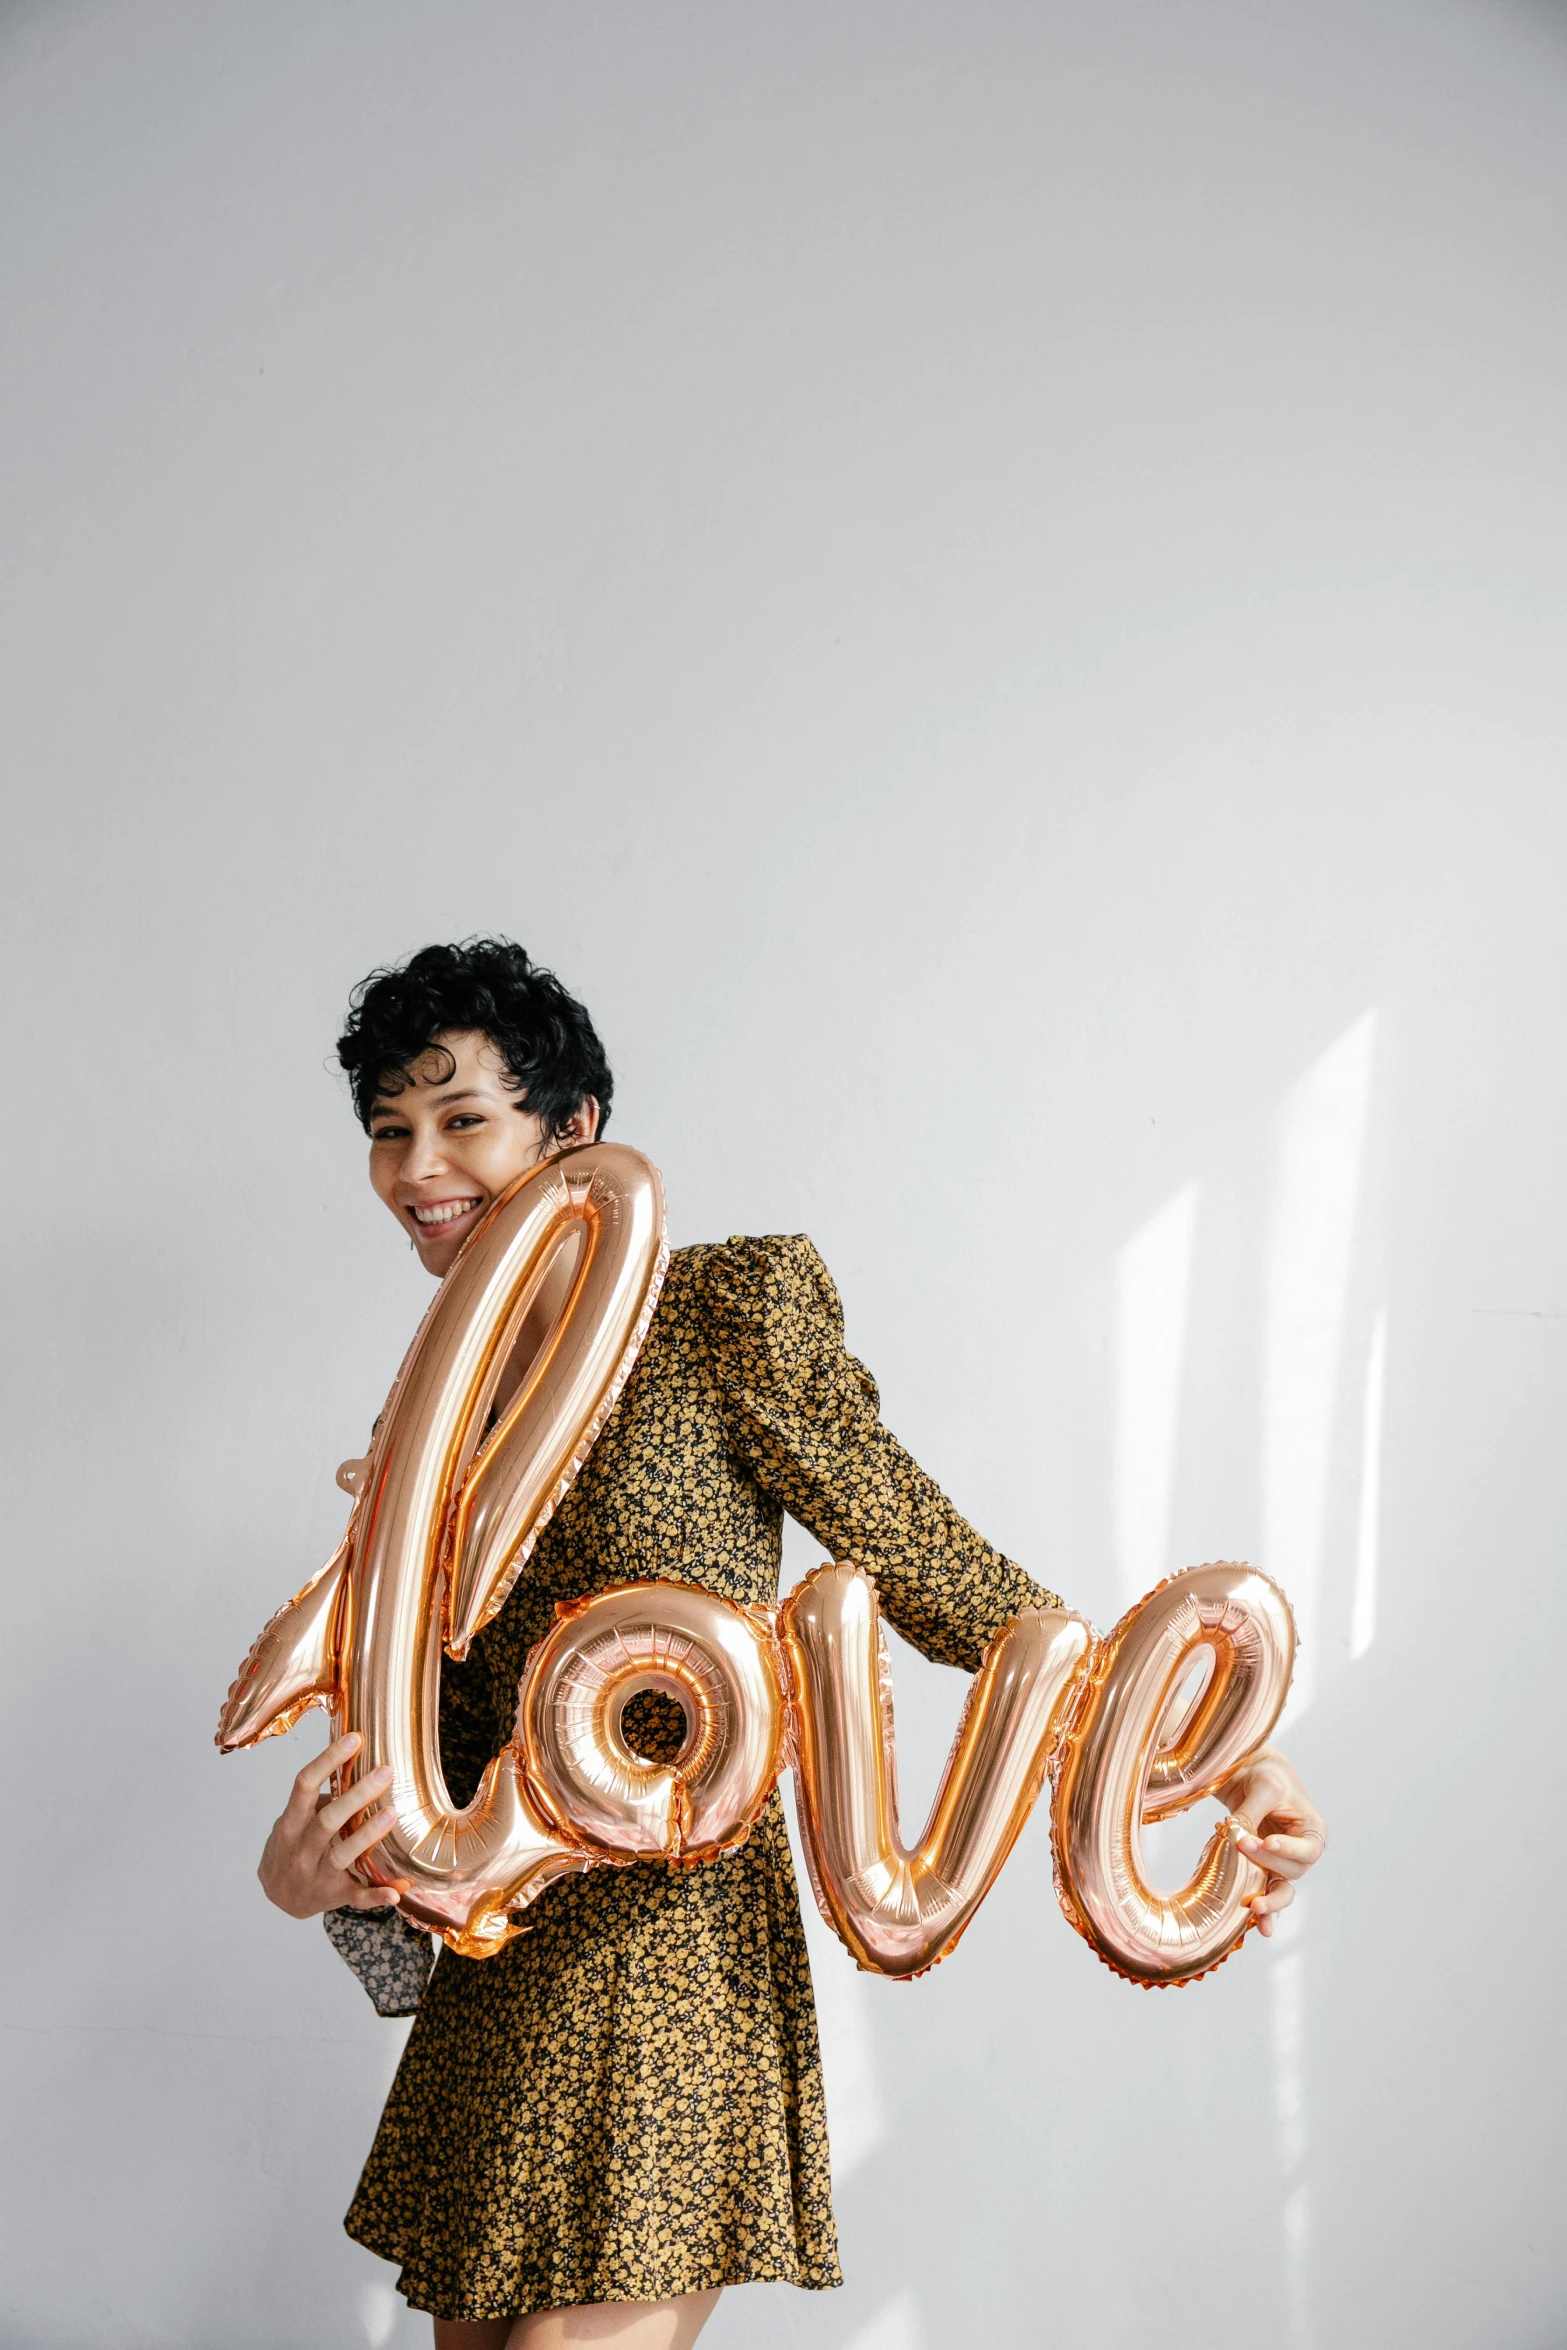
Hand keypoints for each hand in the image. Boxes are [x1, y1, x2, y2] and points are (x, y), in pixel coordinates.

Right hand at [257, 1732, 406, 1918]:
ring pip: (342, 1855)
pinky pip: (356, 1897)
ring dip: (367, 1835)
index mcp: (291, 1822)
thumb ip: (322, 1796)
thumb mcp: (296, 1818)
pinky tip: (396, 1891)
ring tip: (393, 1813)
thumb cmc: (292, 1845)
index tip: (354, 1738)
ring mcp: (316, 1874)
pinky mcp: (333, 1896)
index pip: (304, 1785)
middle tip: (385, 1771)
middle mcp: (301, 1848)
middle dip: (356, 1795)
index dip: (327, 1759)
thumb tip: (357, 1761)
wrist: (277, 1896)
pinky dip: (376, 1896)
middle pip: (328, 1819)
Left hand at [1216, 1746, 1327, 1938]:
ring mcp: (1282, 1864)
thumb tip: (1237, 1837)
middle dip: (1267, 1863)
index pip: (1306, 1849)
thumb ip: (1252, 1814)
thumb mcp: (1264, 1788)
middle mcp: (1302, 1852)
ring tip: (1255, 1906)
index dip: (1287, 1850)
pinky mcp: (1263, 1869)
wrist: (1252, 1774)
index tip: (1265, 1841)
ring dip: (1269, 1899)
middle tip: (1242, 1846)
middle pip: (1292, 1871)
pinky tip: (1256, 1924)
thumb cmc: (1267, 1776)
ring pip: (1281, 1888)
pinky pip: (1265, 1890)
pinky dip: (1262, 1907)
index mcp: (1313, 1831)